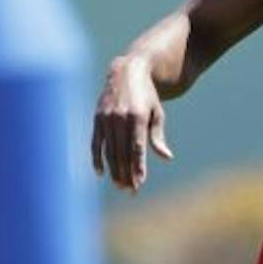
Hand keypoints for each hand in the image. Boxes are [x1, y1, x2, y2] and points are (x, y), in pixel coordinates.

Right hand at [91, 55, 170, 191]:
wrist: (127, 72)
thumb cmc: (147, 97)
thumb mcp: (157, 113)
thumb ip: (157, 136)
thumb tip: (166, 157)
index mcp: (137, 117)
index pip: (137, 148)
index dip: (137, 167)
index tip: (139, 183)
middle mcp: (119, 118)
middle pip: (122, 153)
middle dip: (125, 173)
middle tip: (130, 191)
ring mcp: (106, 118)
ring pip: (108, 150)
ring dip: (113, 170)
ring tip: (120, 185)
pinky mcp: (97, 119)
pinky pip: (95, 142)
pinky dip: (97, 158)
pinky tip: (100, 173)